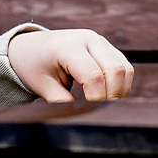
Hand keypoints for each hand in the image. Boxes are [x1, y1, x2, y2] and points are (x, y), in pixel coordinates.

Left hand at [6, 27, 133, 102]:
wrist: (32, 47)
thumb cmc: (36, 66)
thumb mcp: (42, 85)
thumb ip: (60, 101)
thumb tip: (79, 117)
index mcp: (69, 47)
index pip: (93, 76)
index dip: (97, 98)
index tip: (92, 114)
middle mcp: (89, 40)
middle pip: (115, 70)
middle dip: (113, 96)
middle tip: (104, 114)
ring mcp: (101, 42)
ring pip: (125, 68)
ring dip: (121, 91)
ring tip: (108, 108)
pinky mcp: (108, 48)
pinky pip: (124, 67)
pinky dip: (121, 84)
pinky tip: (110, 97)